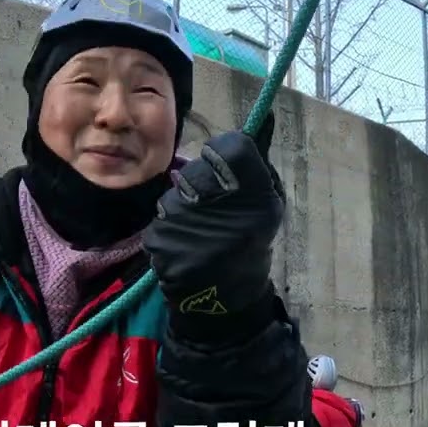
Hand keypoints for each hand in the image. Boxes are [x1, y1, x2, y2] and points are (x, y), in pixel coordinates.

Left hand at [143, 112, 284, 338]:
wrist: (225, 305)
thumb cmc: (248, 249)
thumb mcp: (266, 208)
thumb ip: (255, 166)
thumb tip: (257, 120)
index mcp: (256, 200)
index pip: (231, 146)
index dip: (224, 154)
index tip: (224, 169)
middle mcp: (222, 210)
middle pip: (197, 170)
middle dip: (200, 185)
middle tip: (210, 211)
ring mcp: (187, 226)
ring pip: (174, 196)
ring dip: (182, 210)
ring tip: (198, 235)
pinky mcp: (161, 243)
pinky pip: (160, 221)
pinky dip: (169, 231)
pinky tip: (184, 249)